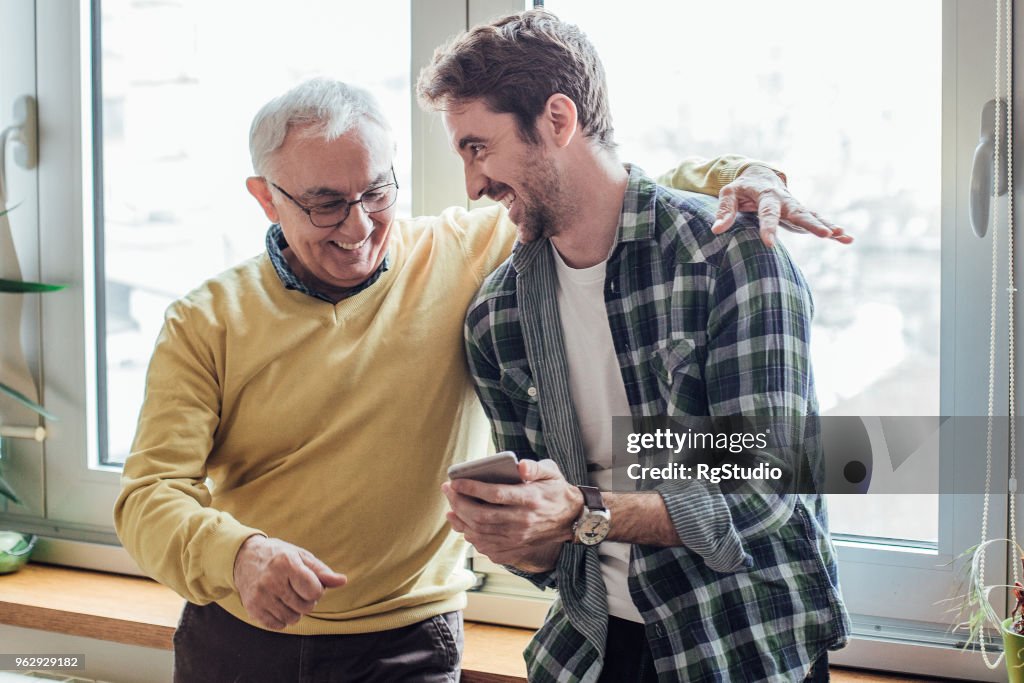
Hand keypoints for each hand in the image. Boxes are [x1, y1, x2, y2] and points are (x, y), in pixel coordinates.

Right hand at [232, 535, 346, 629]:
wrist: (243, 558)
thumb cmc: (279, 556)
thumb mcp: (301, 556)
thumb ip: (322, 571)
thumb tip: (343, 581)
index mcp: (286, 564)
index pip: (314, 591)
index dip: (317, 589)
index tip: (309, 582)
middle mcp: (271, 580)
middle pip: (306, 607)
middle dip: (307, 600)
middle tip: (297, 588)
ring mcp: (260, 596)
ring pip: (293, 619)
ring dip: (295, 610)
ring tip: (287, 595)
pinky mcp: (252, 608)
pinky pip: (278, 626)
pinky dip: (282, 618)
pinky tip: (277, 603)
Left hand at [442, 460, 581, 568]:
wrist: (571, 519)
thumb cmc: (556, 491)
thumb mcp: (551, 472)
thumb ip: (534, 467)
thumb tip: (519, 466)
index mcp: (530, 499)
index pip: (496, 495)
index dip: (472, 488)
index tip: (455, 482)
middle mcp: (522, 521)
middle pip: (482, 516)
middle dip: (459, 502)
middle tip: (448, 490)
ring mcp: (518, 538)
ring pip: (480, 533)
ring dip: (461, 520)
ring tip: (451, 506)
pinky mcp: (515, 549)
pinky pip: (486, 546)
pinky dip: (471, 536)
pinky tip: (464, 525)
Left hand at [711, 164, 853, 247]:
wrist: (760, 176)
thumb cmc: (742, 187)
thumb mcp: (728, 193)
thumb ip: (724, 210)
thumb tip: (716, 230)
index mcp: (766, 195)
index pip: (767, 212)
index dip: (767, 227)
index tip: (769, 243)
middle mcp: (784, 200)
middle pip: (798, 213)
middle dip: (811, 223)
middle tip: (824, 234)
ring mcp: (794, 206)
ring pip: (812, 216)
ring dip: (827, 225)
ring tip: (842, 235)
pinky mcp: (799, 213)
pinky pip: (816, 220)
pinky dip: (831, 229)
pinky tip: (846, 238)